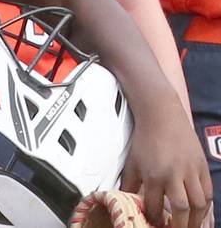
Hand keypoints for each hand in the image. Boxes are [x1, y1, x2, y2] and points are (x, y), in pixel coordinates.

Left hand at [121, 98, 212, 227]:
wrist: (161, 115)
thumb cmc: (145, 139)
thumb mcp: (132, 162)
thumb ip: (129, 184)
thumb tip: (123, 200)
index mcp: (153, 174)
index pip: (155, 206)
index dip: (155, 219)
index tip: (155, 224)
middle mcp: (173, 174)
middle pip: (181, 209)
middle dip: (179, 225)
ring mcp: (190, 170)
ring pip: (198, 203)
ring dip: (196, 220)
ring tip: (190, 227)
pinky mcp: (202, 166)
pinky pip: (208, 192)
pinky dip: (206, 206)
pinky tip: (200, 213)